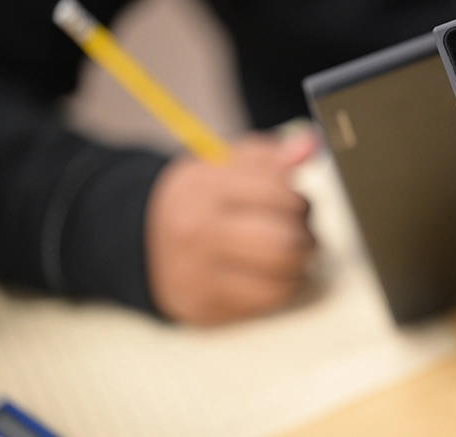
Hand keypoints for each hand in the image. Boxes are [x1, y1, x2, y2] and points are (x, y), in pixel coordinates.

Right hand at [145, 130, 317, 325]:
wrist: (146, 239)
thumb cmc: (201, 199)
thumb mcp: (231, 164)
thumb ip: (274, 156)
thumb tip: (309, 147)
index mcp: (206, 188)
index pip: (281, 195)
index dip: (299, 200)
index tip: (292, 202)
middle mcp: (198, 234)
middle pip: (285, 244)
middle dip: (305, 236)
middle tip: (298, 231)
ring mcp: (199, 276)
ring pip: (283, 282)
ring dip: (298, 266)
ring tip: (287, 252)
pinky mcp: (206, 309)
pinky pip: (268, 304)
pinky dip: (281, 287)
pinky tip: (270, 272)